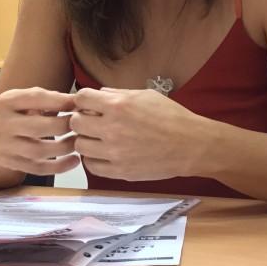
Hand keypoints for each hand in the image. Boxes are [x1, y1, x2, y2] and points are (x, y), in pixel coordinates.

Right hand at [0, 88, 79, 175]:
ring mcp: (6, 147)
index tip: (78, 103)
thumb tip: (73, 101)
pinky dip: (58, 167)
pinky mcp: (11, 163)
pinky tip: (74, 160)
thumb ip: (41, 98)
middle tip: (81, 123)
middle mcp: (4, 124)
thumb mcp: (16, 97)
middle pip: (39, 127)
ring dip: (65, 147)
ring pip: (39, 151)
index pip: (35, 99)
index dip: (60, 101)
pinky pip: (37, 168)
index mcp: (7, 102)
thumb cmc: (6, 112)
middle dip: (65, 125)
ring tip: (79, 141)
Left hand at [69, 88, 213, 180]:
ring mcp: (114, 152)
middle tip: (92, 122)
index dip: (83, 100)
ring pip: (79, 146)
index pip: (81, 98)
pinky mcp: (119, 171)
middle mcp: (112, 128)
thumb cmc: (172, 117)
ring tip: (98, 139)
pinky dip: (93, 159)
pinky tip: (103, 154)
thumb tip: (99, 94)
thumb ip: (119, 94)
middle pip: (75, 122)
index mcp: (119, 106)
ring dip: (86, 140)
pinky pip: (91, 166)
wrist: (191, 145)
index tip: (88, 104)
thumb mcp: (146, 96)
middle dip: (81, 119)